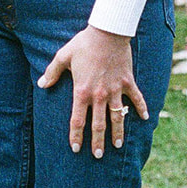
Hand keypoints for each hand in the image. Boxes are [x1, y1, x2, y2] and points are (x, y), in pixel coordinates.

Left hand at [37, 24, 147, 157]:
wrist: (108, 32)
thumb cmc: (84, 44)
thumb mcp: (63, 56)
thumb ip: (52, 73)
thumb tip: (42, 84)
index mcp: (82, 91)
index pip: (77, 120)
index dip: (76, 136)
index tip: (75, 148)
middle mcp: (99, 95)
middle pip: (98, 124)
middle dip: (97, 142)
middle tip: (97, 155)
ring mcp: (115, 90)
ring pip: (118, 117)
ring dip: (118, 133)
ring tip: (117, 146)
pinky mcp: (127, 82)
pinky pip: (136, 99)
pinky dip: (141, 109)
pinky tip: (145, 119)